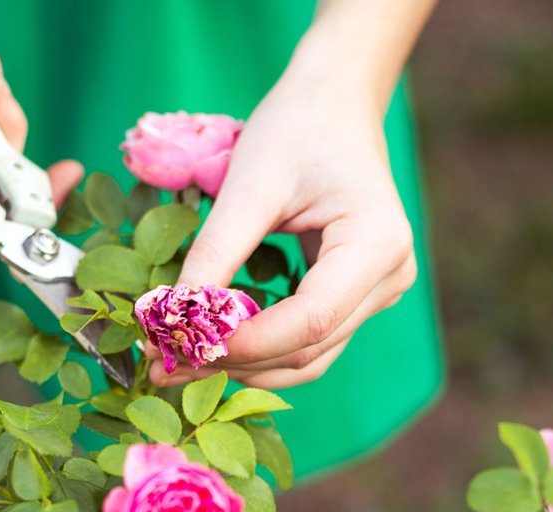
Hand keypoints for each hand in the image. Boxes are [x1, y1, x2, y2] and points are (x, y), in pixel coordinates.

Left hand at [149, 74, 417, 389]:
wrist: (334, 106)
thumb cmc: (297, 129)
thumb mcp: (250, 183)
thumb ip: (217, 250)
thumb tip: (173, 315)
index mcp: (377, 242)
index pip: (312, 318)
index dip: (249, 342)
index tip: (184, 345)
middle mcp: (390, 277)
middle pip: (311, 346)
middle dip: (236, 360)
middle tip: (163, 365)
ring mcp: (379, 292)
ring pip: (310, 357)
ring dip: (246, 365)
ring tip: (179, 363)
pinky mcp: (358, 298)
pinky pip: (309, 340)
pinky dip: (261, 349)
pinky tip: (213, 345)